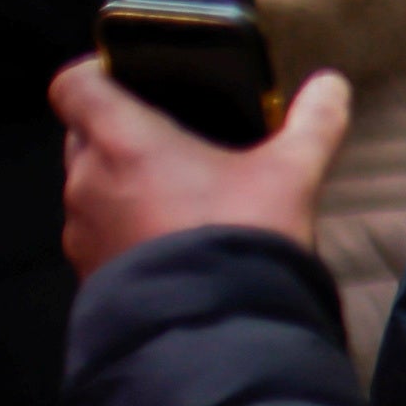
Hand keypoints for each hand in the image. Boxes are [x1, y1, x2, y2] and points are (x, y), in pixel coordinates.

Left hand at [55, 55, 352, 276]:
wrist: (212, 332)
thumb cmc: (240, 235)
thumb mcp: (292, 173)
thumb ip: (313, 123)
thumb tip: (332, 84)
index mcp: (122, 140)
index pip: (73, 85)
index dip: (94, 73)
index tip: (126, 79)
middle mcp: (88, 180)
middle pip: (83, 135)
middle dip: (119, 133)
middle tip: (172, 142)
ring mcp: (83, 230)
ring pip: (91, 188)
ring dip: (122, 186)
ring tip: (176, 200)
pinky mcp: (90, 272)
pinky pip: (100, 235)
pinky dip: (125, 231)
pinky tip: (172, 245)